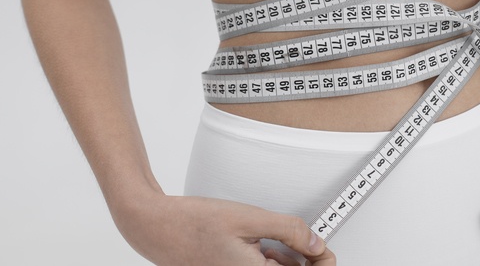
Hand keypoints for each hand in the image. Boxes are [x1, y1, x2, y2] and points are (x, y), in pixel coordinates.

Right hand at [113, 192, 335, 265]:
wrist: (156, 227)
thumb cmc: (194, 222)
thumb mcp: (250, 218)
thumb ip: (289, 231)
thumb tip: (317, 243)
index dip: (322, 262)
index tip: (323, 249)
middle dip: (302, 261)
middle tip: (302, 240)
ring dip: (284, 262)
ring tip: (273, 241)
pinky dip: (266, 262)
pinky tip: (261, 247)